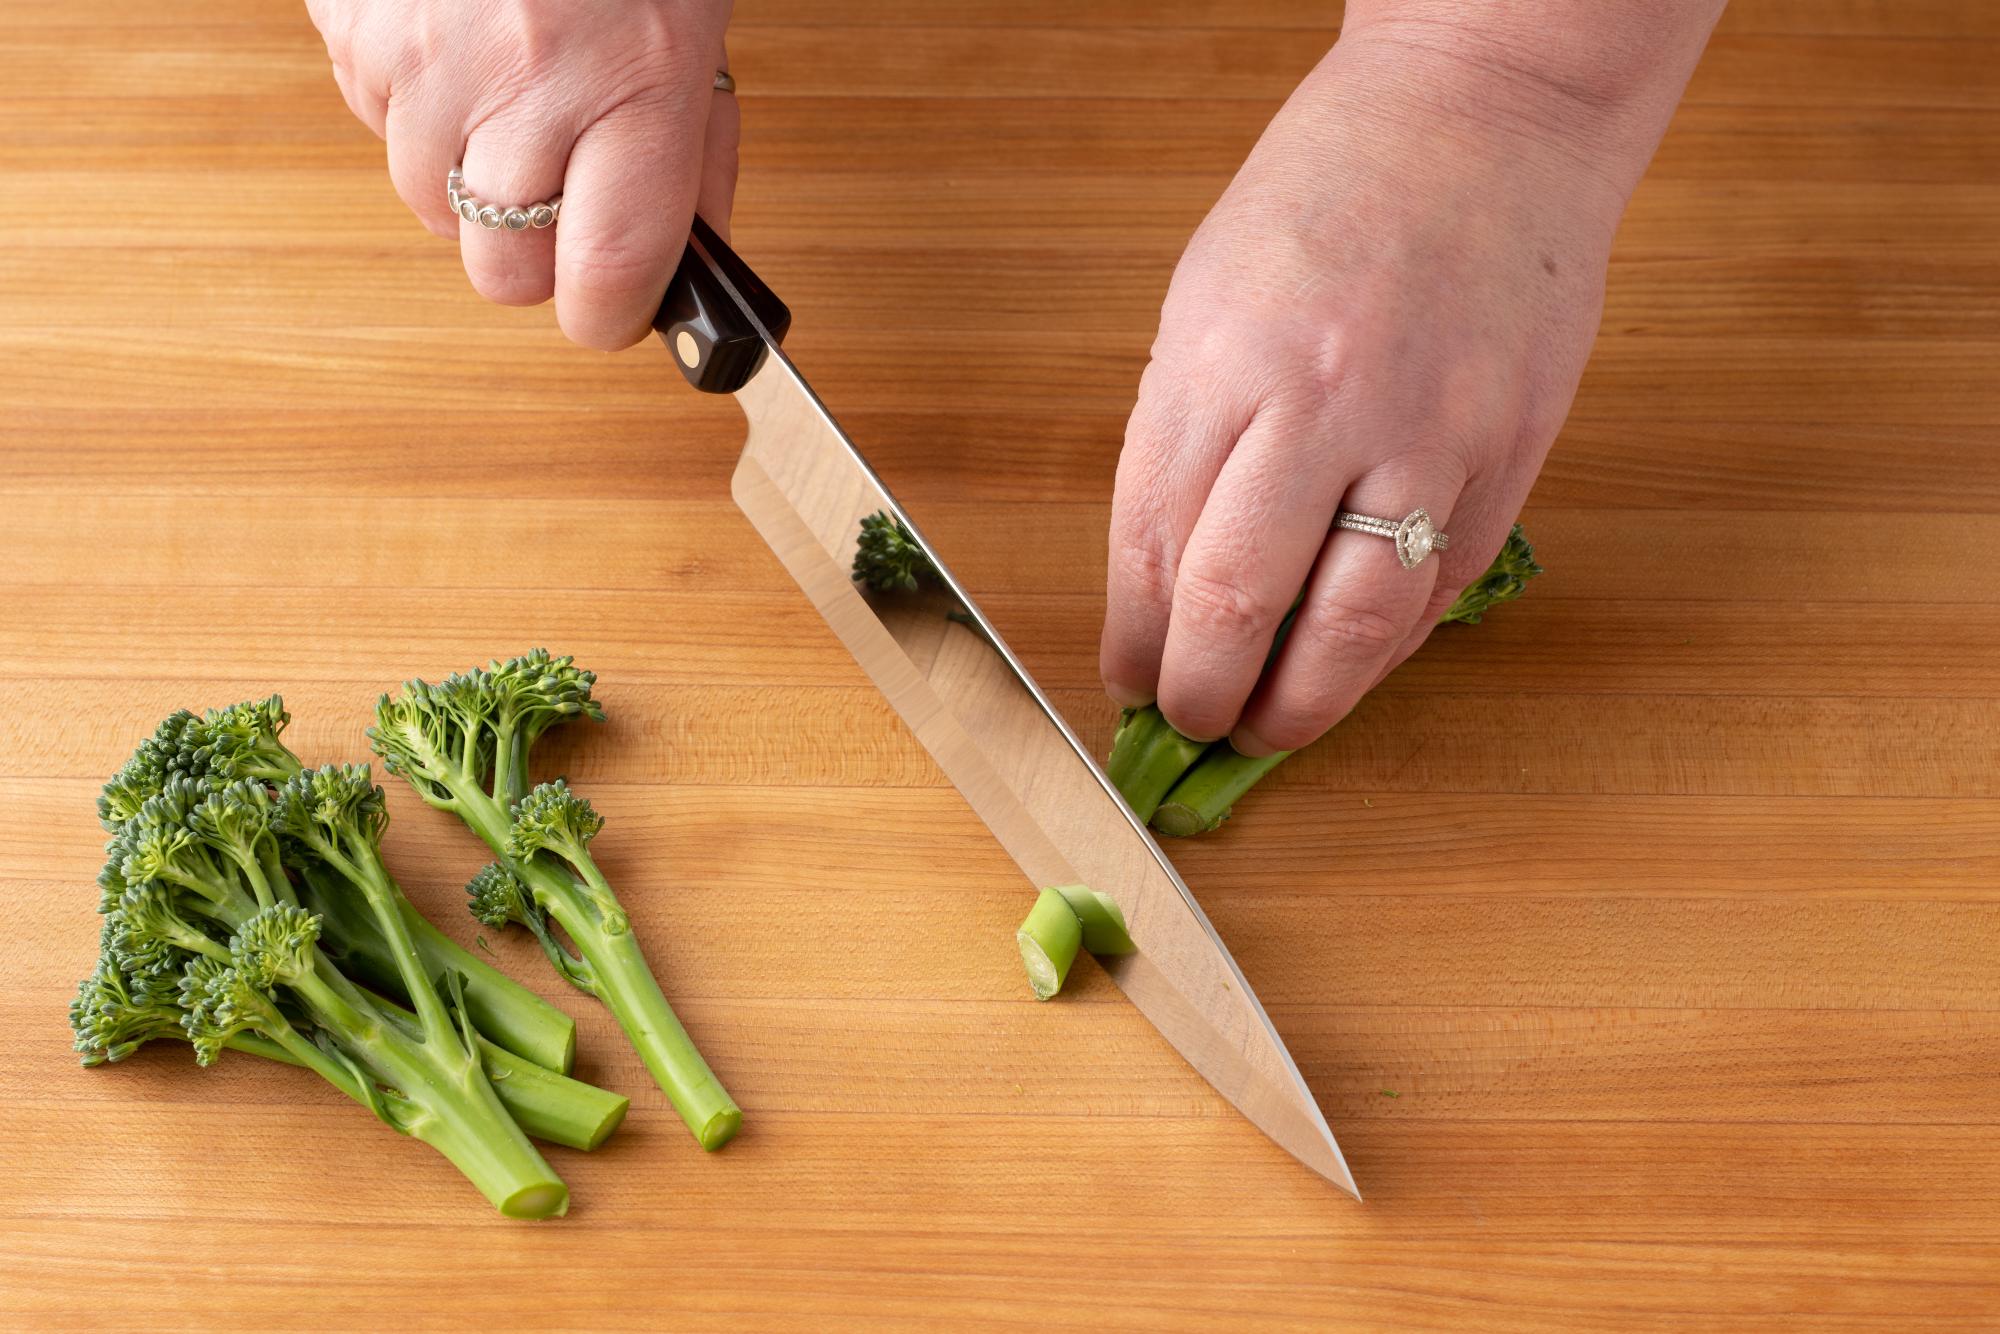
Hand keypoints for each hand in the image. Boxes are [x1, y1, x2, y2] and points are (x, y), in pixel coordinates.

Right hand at [307, 0, 736, 348]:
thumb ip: (695, 161)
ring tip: (513, 96)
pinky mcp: (355, 27)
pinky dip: (417, 110)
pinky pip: (377, 124)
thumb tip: (686, 266)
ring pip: (430, 205)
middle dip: (534, 259)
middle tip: (563, 199)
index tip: (613, 310)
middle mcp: (527, 79)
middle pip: (502, 273)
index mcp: (636, 84)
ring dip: (470, 178)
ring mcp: (426, 55)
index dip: (607, 315)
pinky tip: (461, 48)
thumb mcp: (696, 37)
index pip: (607, 273)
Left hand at [1100, 29, 1637, 756]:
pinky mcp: (1508, 451)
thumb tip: (1162, 584)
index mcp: (1222, 359)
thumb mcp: (1206, 299)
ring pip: (1354, 627)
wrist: (1486, 113)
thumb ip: (1183, 440)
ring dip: (1302, 705)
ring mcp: (1429, 431)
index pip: (1155, 549)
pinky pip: (1437, 591)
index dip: (1136, 642)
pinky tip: (1350, 663)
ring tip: (1270, 725)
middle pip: (1239, 606)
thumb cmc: (1327, 195)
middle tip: (1193, 718)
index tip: (1129, 679)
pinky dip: (1386, 649)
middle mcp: (1323, 403)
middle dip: (1202, 695)